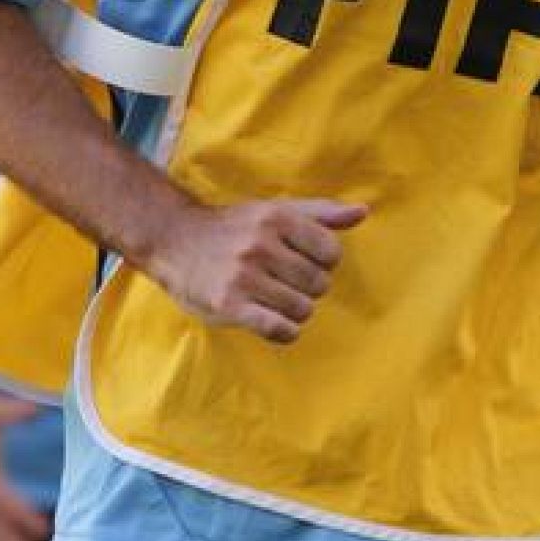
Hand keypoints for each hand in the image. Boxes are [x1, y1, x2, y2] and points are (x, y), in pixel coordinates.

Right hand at [154, 197, 368, 343]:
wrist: (176, 240)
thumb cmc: (235, 226)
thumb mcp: (276, 210)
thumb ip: (321, 212)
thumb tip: (363, 211)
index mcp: (277, 217)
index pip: (331, 252)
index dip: (323, 262)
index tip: (303, 261)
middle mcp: (261, 245)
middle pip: (318, 284)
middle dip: (308, 288)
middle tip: (285, 282)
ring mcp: (244, 276)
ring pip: (302, 310)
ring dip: (294, 311)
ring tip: (274, 299)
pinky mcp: (229, 306)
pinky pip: (279, 329)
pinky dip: (284, 331)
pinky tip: (273, 320)